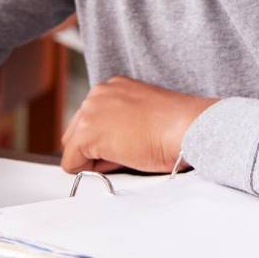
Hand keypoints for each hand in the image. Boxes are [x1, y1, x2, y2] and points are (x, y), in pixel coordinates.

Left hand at [60, 76, 216, 174]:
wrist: (187, 127)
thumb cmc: (178, 126)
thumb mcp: (145, 114)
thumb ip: (124, 120)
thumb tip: (112, 143)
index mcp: (114, 87)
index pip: (93, 118)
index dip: (108, 138)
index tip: (129, 142)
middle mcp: (98, 93)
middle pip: (76, 130)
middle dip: (95, 147)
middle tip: (127, 153)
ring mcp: (90, 111)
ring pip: (73, 147)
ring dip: (94, 157)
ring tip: (126, 155)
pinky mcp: (86, 133)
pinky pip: (71, 162)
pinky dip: (89, 171)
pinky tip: (119, 162)